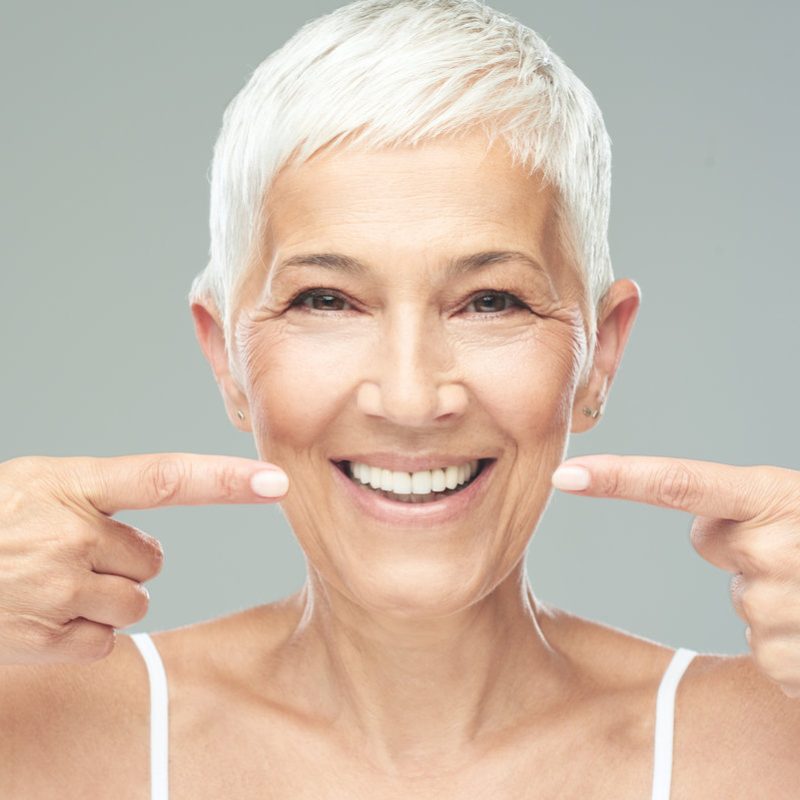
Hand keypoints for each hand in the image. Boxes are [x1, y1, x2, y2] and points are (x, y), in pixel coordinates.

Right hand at [0, 453, 287, 664]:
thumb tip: (150, 542)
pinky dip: (82, 633)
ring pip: (135, 603)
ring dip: (104, 599)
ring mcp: (56, 588)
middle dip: (124, 561)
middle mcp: (68, 534)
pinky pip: (105, 641)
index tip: (275, 480)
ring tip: (52, 584)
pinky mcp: (44, 638)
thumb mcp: (33, 486)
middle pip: (153, 560)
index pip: (164, 478)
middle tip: (71, 555)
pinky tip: (42, 615)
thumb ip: (96, 500)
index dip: (225, 479)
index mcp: (69, 484)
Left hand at [551, 455, 799, 697]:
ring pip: (745, 598)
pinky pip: (766, 648)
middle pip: (713, 541)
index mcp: (778, 498)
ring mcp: (785, 606)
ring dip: (778, 598)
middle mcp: (779, 546)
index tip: (565, 476)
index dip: (619, 479)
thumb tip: (699, 529)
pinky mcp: (788, 662)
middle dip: (745, 546)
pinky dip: (794, 643)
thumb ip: (748, 509)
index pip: (681, 484)